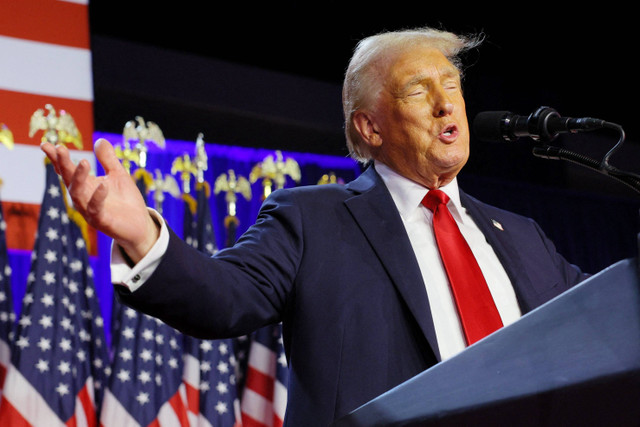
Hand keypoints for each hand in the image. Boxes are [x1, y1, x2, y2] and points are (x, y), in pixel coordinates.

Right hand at [41, 138, 159, 262]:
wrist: (140, 225)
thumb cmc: (126, 201)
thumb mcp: (118, 175)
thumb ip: (108, 160)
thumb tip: (100, 140)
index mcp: (85, 186)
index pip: (67, 171)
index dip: (56, 159)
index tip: (46, 144)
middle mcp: (83, 198)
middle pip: (69, 179)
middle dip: (64, 164)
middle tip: (60, 148)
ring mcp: (90, 211)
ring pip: (78, 194)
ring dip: (79, 178)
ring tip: (83, 162)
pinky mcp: (101, 221)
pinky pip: (96, 209)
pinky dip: (98, 197)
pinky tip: (103, 185)